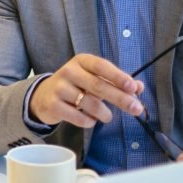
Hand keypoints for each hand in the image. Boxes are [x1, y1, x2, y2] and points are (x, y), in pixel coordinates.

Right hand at [30, 54, 144, 127]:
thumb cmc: (75, 85)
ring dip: (105, 114)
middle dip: (120, 99)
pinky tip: (90, 119)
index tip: (132, 87)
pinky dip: (90, 122)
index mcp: (82, 61)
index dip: (118, 76)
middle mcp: (69, 71)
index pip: (101, 66)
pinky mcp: (54, 105)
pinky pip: (79, 117)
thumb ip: (116, 82)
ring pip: (90, 104)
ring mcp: (59, 88)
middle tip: (136, 109)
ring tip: (107, 116)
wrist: (43, 96)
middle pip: (98, 86)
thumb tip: (139, 88)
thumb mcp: (93, 78)